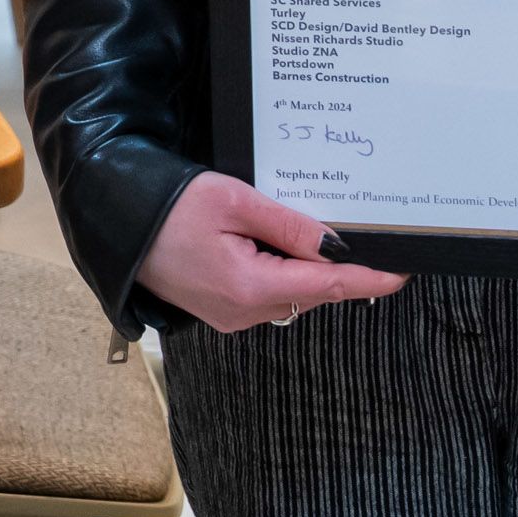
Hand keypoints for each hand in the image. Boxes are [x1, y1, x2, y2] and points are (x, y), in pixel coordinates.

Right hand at [137, 171, 406, 332]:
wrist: (115, 220)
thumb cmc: (167, 206)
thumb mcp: (233, 200)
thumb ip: (288, 224)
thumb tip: (335, 244)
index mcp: (249, 287)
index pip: (327, 285)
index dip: (369, 279)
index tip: (402, 272)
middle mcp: (244, 312)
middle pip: (313, 292)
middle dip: (341, 270)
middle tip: (369, 240)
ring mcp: (231, 316)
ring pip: (293, 295)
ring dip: (311, 271)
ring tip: (322, 238)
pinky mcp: (222, 310)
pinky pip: (270, 295)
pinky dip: (286, 274)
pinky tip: (285, 248)